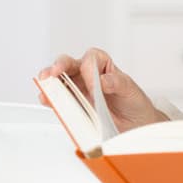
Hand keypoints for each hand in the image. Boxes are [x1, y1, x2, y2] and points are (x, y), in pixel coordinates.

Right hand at [37, 47, 168, 132]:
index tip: (93, 81)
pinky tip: (48, 100)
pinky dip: (52, 100)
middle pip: (69, 65)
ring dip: (50, 83)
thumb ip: (117, 82)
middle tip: (54, 73)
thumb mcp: (130, 89)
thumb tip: (103, 80)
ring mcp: (79, 91)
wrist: (136, 124)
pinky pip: (59, 101)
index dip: (89, 67)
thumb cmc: (133, 102)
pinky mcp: (74, 106)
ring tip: (46, 87)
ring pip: (59, 82)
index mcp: (103, 67)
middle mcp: (87, 77)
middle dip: (59, 67)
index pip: (92, 58)